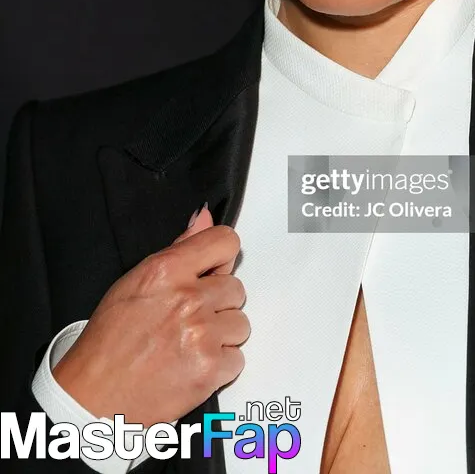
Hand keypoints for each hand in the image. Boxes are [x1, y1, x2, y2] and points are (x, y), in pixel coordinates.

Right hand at [52, 205, 248, 425]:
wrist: (93, 399)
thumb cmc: (108, 342)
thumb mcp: (135, 282)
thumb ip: (178, 249)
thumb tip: (203, 218)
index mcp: (166, 270)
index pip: (225, 242)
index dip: (221, 257)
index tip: (213, 270)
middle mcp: (188, 299)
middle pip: (236, 288)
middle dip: (217, 303)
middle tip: (187, 319)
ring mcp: (202, 335)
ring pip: (240, 323)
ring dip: (221, 335)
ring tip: (188, 344)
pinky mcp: (210, 370)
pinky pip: (237, 358)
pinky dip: (219, 366)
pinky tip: (191, 366)